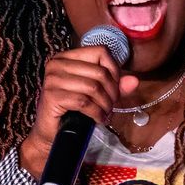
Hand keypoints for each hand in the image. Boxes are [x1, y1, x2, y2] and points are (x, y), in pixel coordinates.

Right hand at [18, 45, 139, 174]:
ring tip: (105, 113)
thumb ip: (115, 85)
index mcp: (67, 57)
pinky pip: (84, 102)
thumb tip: (134, 81)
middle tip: (111, 105)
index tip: (115, 87)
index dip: (114, 70)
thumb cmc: (74, 110)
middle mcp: (57, 64)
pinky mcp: (52, 96)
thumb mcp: (97, 93)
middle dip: (112, 92)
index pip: (101, 51)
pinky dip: (96, 113)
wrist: (51, 132)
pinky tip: (99, 119)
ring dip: (105, 104)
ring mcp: (52, 79)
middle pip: (100, 72)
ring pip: (93, 87)